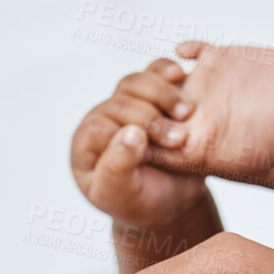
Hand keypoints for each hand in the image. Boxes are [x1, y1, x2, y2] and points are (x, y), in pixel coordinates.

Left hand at [70, 58, 210, 230]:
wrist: (167, 202)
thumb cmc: (138, 202)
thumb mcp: (121, 195)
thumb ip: (117, 167)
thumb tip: (130, 132)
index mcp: (88, 142)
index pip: (100, 126)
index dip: (126, 133)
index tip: (150, 147)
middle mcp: (104, 118)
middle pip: (122, 102)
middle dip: (152, 119)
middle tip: (177, 139)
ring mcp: (128, 103)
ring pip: (137, 83)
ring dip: (163, 93)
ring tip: (186, 112)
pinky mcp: (153, 95)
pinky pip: (156, 72)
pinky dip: (168, 71)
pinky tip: (183, 76)